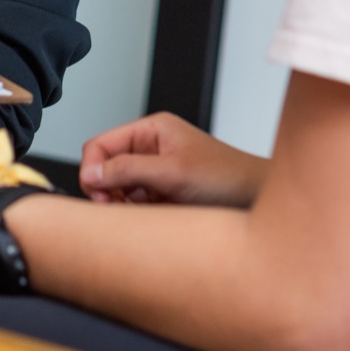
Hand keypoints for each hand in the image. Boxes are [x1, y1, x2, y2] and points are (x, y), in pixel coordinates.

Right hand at [79, 111, 267, 206]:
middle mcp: (151, 149)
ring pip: (118, 190)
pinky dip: (135, 214)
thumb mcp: (173, 172)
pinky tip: (152, 220)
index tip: (94, 193)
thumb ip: (129, 170)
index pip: (101, 144)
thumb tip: (91, 173)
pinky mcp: (162, 196)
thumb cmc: (227, 178)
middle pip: (106, 169)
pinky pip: (134, 205)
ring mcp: (156, 174)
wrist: (258, 201)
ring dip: (122, 205)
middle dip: (106, 190)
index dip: (93, 168)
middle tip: (117, 208)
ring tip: (142, 214)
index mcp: (151, 131)